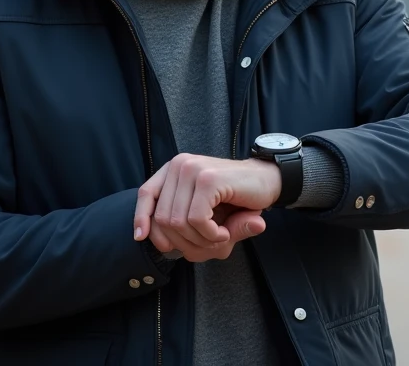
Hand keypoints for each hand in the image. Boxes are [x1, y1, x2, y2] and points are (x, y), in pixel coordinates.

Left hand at [132, 154, 279, 250]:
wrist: (269, 183)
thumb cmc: (236, 202)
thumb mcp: (205, 219)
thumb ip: (176, 226)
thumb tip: (139, 236)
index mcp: (175, 170)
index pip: (146, 193)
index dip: (142, 218)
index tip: (142, 237)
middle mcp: (180, 165)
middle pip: (163, 219)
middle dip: (185, 243)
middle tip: (210, 244)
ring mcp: (192, 170)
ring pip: (178, 223)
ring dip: (201, 241)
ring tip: (221, 236)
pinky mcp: (208, 180)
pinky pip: (196, 220)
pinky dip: (211, 236)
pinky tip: (225, 233)